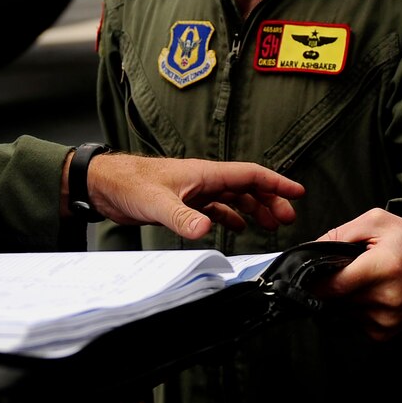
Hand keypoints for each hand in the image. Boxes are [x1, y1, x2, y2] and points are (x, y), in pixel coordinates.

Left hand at [86, 153, 301, 238]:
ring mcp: (194, 190)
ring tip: (270, 224)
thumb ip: (182, 217)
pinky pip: (216, 207)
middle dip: (270, 199)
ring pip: (233, 196)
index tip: (297, 192)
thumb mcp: (157, 203)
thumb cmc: (128, 184)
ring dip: (253, 208)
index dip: (275, 182)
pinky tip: (237, 228)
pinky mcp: (183, 202)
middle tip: (287, 218)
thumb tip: (208, 229)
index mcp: (204, 173)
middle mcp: (203, 179)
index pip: (249, 174)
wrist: (104, 185)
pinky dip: (230, 216)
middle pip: (246, 186)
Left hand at [313, 208, 401, 340]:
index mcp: (383, 267)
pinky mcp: (388, 332)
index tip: (311, 275)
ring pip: (344, 312)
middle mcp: (387, 298)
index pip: (332, 285)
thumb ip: (340, 233)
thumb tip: (311, 251)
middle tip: (349, 271)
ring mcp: (388, 319)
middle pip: (335, 299)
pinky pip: (356, 323)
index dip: (316, 281)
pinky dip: (358, 310)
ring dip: (346, 299)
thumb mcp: (378, 222)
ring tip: (367, 281)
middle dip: (333, 286)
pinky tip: (375, 296)